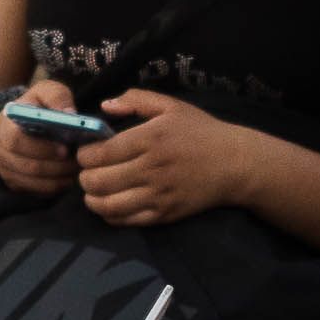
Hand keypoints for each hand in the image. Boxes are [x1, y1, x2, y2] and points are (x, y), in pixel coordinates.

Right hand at [0, 77, 84, 195]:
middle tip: (77, 163)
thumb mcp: (44, 92)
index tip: (65, 149)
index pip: (16, 140)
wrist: (17, 124)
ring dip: (58, 178)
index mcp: (4, 125)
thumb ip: (57, 97)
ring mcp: (4, 169)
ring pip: (32, 181)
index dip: (42, 148)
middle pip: (26, 165)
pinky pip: (34, 192)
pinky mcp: (13, 183)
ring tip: (75, 170)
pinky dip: (54, 187)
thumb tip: (70, 115)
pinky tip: (67, 178)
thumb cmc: (35, 106)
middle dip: (55, 166)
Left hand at [73, 89, 262, 226]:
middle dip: (83, 177)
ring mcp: (158, 195)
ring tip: (94, 190)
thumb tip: (105, 105)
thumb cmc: (200, 132)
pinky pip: (125, 220)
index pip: (101, 153)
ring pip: (107, 205)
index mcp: (151, 138)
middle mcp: (152, 168)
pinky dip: (109, 214)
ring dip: (92, 198)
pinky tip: (111, 203)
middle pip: (98, 181)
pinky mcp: (164, 214)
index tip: (86, 152)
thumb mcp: (171, 106)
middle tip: (87, 171)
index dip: (84, 154)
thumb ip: (136, 99)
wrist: (235, 164)